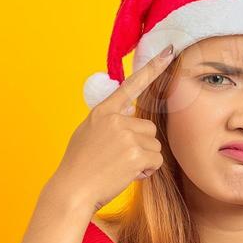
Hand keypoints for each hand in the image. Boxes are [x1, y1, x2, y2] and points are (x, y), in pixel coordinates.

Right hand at [48, 45, 175, 215]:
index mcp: (103, 112)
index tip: (169, 52)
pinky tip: (127, 174)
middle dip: (141, 145)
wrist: (73, 190)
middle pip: (148, 127)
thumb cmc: (79, 166)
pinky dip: (146, 170)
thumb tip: (128, 110)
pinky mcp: (135, 153)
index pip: (131, 85)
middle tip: (119, 159)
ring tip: (120, 168)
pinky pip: (156, 160)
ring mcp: (126, 135)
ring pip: (154, 144)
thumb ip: (108, 120)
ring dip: (144, 159)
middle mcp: (115, 119)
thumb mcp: (87, 133)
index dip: (152, 68)